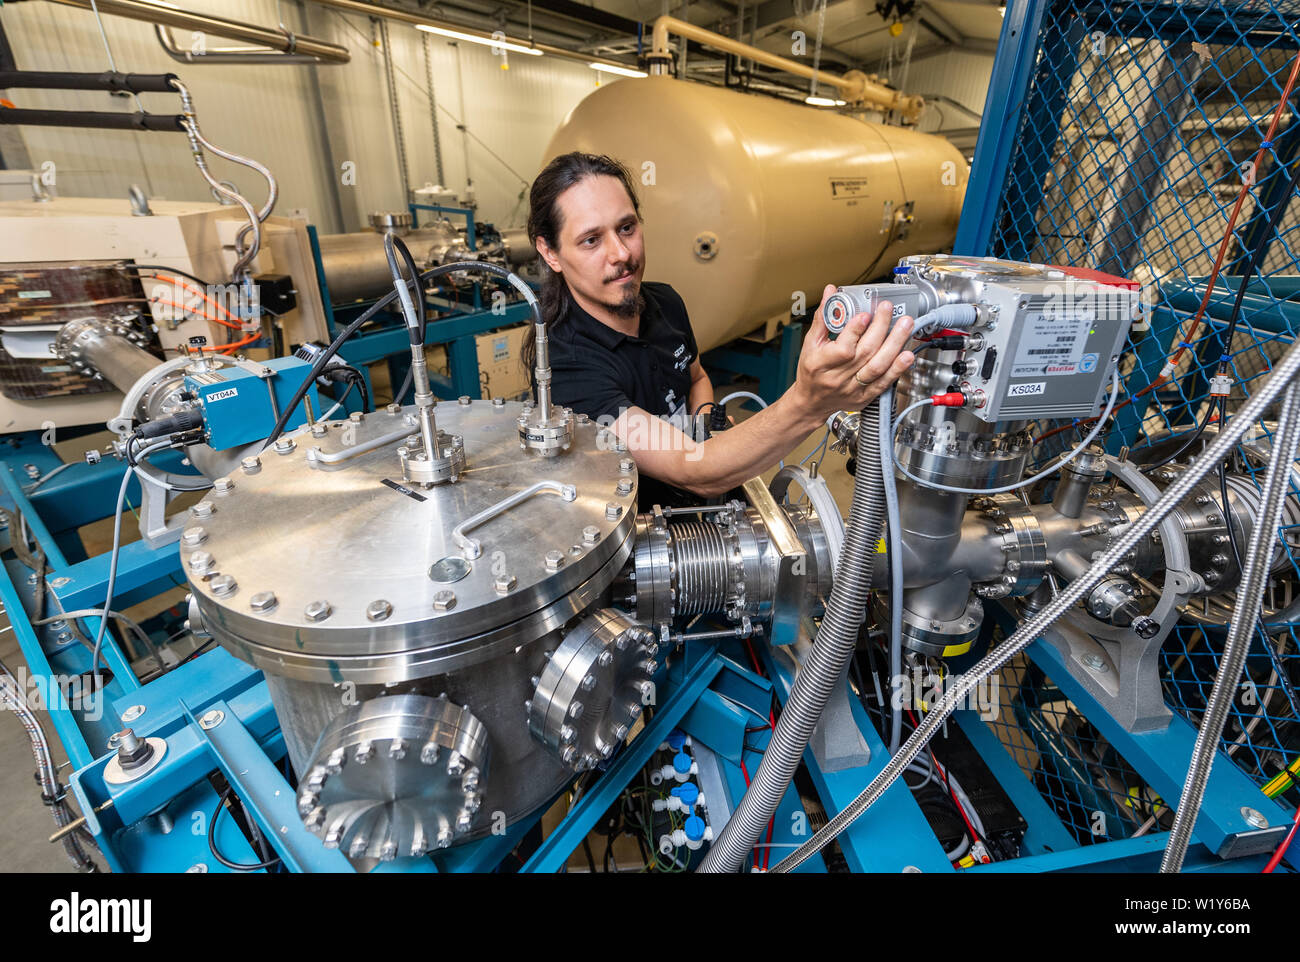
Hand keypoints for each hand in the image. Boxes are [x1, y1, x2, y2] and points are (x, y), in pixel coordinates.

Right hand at [790, 285, 914, 417]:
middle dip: (880, 328)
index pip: (842, 349)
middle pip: (865, 353)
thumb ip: (823, 318)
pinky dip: (898, 368)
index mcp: (820, 364)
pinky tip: (907, 355)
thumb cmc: (811, 372)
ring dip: (894, 344)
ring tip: (905, 326)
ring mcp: (853, 388)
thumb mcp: (810, 344)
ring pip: (878, 366)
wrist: (812, 402)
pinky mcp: (865, 396)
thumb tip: (831, 293)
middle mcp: (838, 378)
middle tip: (888, 309)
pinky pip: (884, 382)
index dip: (855, 331)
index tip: (865, 315)